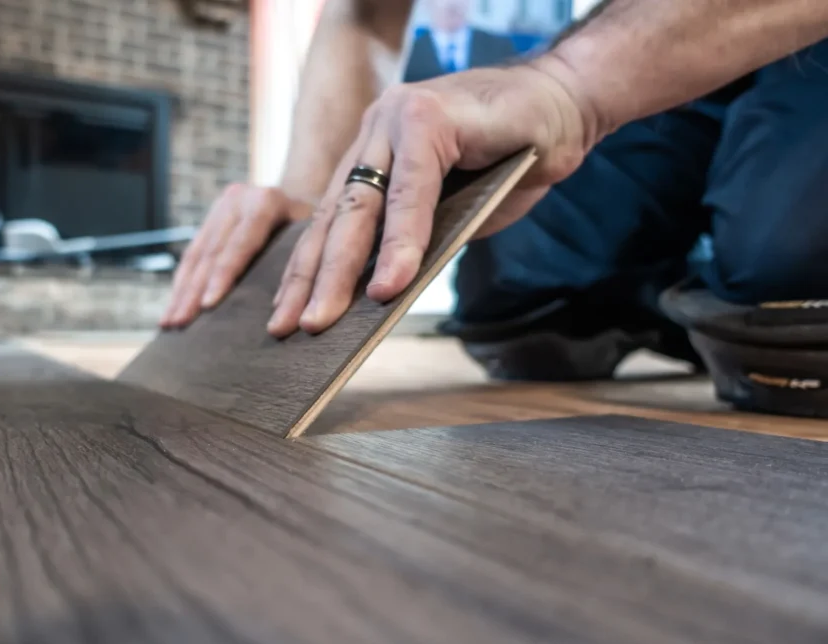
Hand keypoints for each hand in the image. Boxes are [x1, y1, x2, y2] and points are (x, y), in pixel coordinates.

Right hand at [161, 184, 314, 327]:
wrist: (302, 193)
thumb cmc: (315, 228)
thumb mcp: (316, 237)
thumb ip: (301, 265)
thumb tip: (296, 314)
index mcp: (266, 202)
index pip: (240, 244)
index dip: (223, 275)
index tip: (208, 305)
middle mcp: (238, 199)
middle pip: (212, 252)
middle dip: (192, 291)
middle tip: (180, 323)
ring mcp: (220, 207)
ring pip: (196, 254)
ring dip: (180, 291)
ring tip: (169, 322)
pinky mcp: (210, 218)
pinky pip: (192, 254)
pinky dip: (182, 283)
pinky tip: (173, 307)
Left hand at [265, 56, 601, 337]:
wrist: (568, 103)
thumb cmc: (512, 157)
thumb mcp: (454, 210)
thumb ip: (417, 237)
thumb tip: (380, 292)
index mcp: (373, 153)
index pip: (331, 219)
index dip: (306, 270)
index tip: (285, 316)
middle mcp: (374, 132)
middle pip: (335, 218)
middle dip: (309, 279)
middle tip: (289, 329)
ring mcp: (396, 118)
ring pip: (362, 207)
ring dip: (341, 270)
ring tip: (324, 318)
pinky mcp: (428, 116)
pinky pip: (409, 192)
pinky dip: (401, 243)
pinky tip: (390, 284)